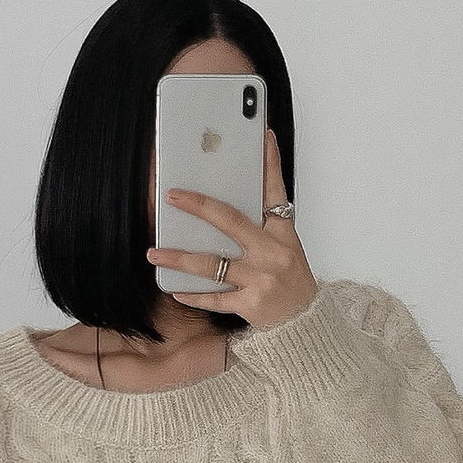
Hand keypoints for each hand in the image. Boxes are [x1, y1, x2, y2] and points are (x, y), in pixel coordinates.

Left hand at [145, 126, 319, 330]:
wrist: (306, 324)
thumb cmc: (292, 283)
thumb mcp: (287, 248)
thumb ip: (264, 225)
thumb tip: (232, 205)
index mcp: (283, 235)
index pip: (275, 192)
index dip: (269, 164)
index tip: (262, 138)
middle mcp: (272, 254)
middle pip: (231, 221)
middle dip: (199, 206)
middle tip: (173, 196)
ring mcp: (261, 279)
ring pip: (213, 264)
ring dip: (180, 258)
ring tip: (155, 253)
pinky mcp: (250, 304)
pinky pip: (215, 297)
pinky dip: (194, 294)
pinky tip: (176, 289)